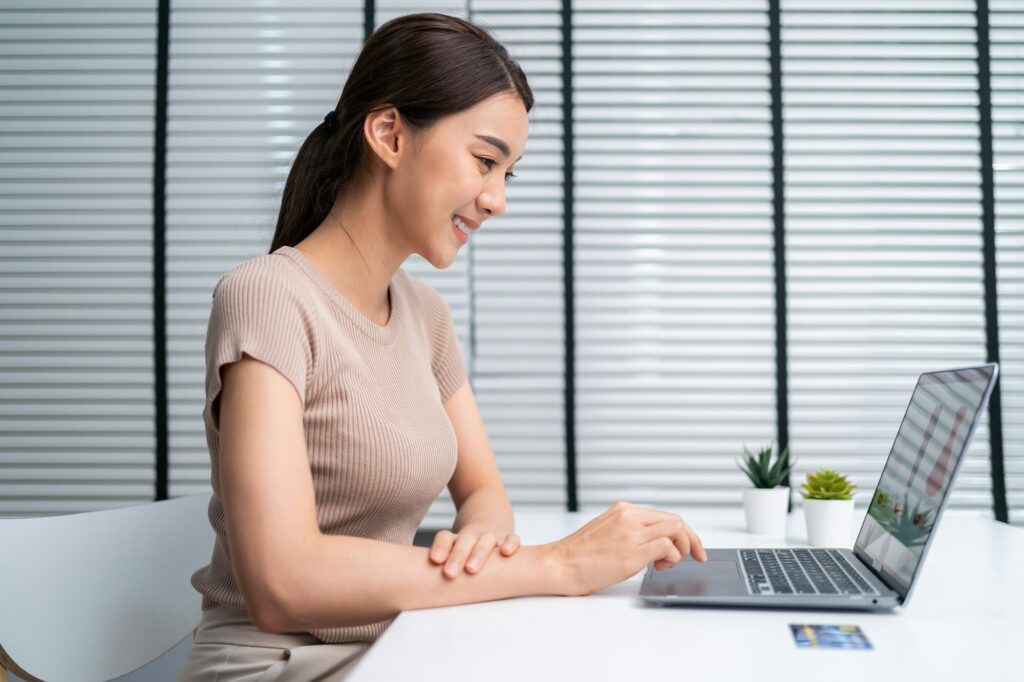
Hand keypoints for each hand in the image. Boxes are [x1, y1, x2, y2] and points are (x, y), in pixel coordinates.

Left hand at [429, 524, 521, 577]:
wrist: (490, 516)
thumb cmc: (466, 548)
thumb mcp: (451, 552)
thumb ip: (439, 567)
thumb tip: (414, 593)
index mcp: (456, 538)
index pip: (445, 537)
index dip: (440, 547)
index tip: (435, 560)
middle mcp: (473, 535)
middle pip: (465, 540)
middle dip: (457, 556)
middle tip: (449, 573)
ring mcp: (491, 536)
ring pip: (486, 540)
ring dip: (479, 553)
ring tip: (471, 569)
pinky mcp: (508, 538)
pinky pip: (513, 537)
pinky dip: (511, 543)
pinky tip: (506, 553)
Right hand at [547, 501, 706, 595]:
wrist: (558, 565)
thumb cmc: (579, 555)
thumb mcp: (607, 532)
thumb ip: (630, 531)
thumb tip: (656, 542)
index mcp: (623, 510)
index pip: (665, 515)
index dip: (684, 531)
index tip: (692, 546)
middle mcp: (629, 516)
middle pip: (676, 520)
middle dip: (692, 540)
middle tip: (698, 557)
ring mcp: (631, 533)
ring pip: (676, 530)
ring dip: (681, 549)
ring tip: (665, 564)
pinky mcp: (632, 552)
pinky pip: (668, 547)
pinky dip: (672, 558)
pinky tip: (657, 567)